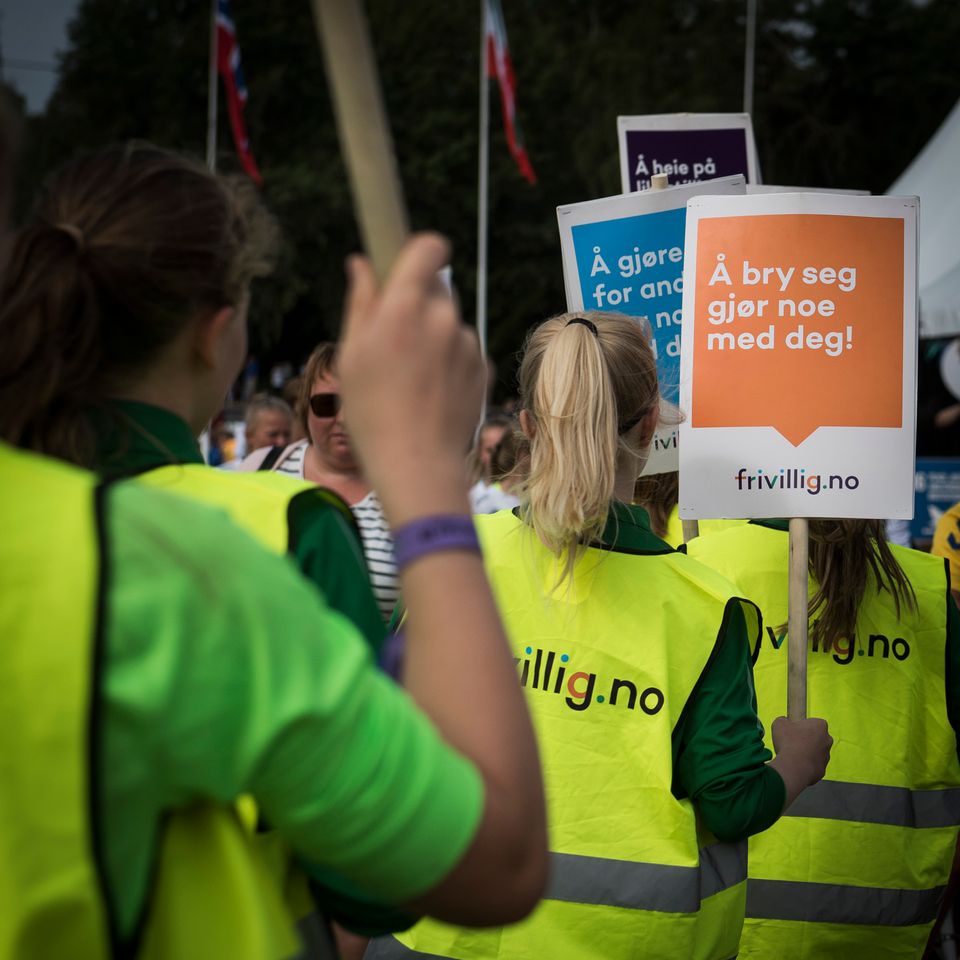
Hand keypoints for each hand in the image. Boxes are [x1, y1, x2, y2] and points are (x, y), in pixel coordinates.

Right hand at [337, 233, 484, 522]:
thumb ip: (361, 302)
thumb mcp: (351, 355)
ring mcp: (469, 343)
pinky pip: (463, 350)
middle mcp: (445, 317)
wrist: (417, 465)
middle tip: (393, 339)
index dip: (418, 250)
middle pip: (436, 289)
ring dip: (433, 336)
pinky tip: (430, 393)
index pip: (429, 247)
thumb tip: (362, 264)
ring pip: (449, 323)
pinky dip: (449, 362)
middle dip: (417, 303)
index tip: (404, 264)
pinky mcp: (483, 368)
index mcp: (407, 307)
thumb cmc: (372, 413)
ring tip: (410, 378)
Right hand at [771, 716, 831, 784]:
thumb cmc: (788, 741)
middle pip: (818, 737)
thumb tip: (785, 723)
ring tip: (792, 755)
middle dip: (808, 739)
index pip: (814, 722)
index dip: (803, 725)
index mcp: (820, 726)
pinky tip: (796, 765)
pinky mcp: (822, 770)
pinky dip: (806, 764)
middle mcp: (827, 740)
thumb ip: (784, 720)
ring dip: (807, 752)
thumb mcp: (779, 723)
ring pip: (816, 752)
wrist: (793, 767)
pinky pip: (813, 764)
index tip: (794, 730)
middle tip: (793, 742)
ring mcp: (826, 756)